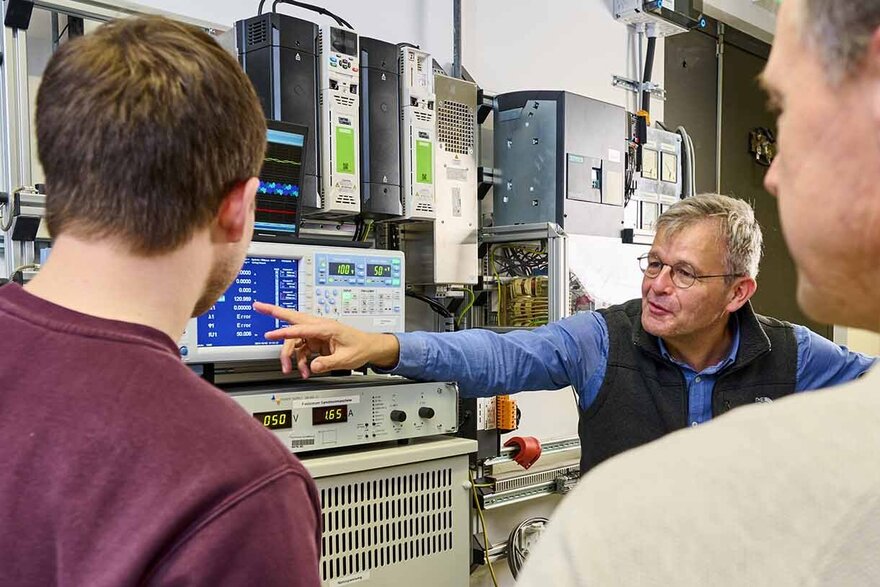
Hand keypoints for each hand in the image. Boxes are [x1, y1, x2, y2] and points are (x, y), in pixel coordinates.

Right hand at [253, 301, 399, 377]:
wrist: (370, 347)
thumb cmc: (361, 347)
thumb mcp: (346, 358)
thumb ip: (328, 363)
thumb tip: (313, 366)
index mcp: (326, 327)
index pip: (300, 328)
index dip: (284, 332)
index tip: (270, 334)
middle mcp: (319, 327)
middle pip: (292, 319)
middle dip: (274, 311)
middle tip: (257, 305)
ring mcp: (316, 333)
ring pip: (294, 340)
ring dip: (290, 356)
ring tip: (291, 370)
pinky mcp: (316, 341)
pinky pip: (302, 349)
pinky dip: (300, 360)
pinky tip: (305, 370)